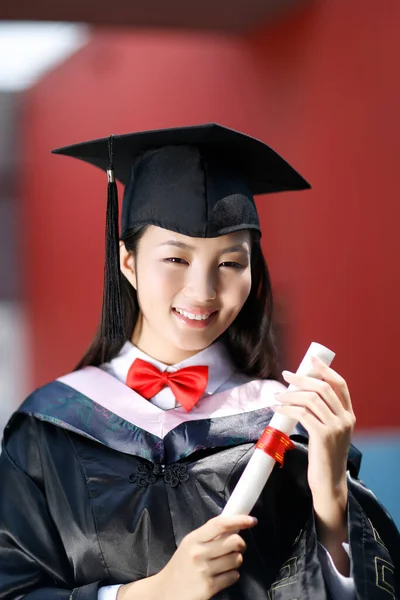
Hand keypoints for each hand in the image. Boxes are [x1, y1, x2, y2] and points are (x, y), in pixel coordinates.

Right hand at [118, 514, 256, 599]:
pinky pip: (233, 576)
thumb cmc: (180, 566)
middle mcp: (199, 553)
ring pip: (236, 559)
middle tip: (237, 547)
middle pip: (233, 542)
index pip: (220, 524)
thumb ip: (208, 536)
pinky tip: (223, 575)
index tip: (251, 520)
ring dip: (236, 560)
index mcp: (194, 539)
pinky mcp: (209, 587)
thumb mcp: (189, 545)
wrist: (165, 591)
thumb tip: (233, 527)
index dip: (238, 520)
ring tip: (227, 562)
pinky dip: (232, 575)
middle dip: (240, 544)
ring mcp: (204, 571)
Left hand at [272, 356, 354, 536]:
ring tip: (277, 395)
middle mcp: (346, 419)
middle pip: (323, 387)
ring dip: (291, 393)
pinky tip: (278, 407)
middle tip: (286, 375)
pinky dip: (288, 407)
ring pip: (311, 398)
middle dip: (303, 378)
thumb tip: (301, 393)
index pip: (340, 384)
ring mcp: (336, 427)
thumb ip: (323, 414)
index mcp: (349, 415)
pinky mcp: (323, 435)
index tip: (311, 360)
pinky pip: (302, 413)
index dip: (325, 369)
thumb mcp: (329, 432)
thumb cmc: (324, 457)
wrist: (328, 483)